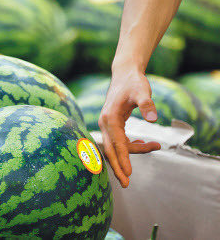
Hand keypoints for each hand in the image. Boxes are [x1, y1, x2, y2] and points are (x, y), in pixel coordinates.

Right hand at [99, 68, 160, 187]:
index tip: (128, 173)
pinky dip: (132, 145)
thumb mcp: (142, 91)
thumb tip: (153, 119)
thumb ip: (147, 104)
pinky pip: (120, 141)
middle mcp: (105, 123)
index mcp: (110, 118)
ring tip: (155, 146)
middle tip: (126, 184)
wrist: (124, 75)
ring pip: (117, 146)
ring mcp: (107, 125)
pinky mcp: (112, 125)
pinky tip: (147, 143)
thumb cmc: (133, 82)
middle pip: (110, 150)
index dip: (123, 158)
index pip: (117, 143)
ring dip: (133, 152)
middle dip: (118, 167)